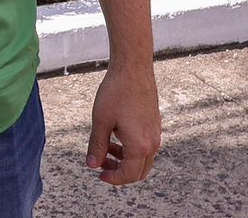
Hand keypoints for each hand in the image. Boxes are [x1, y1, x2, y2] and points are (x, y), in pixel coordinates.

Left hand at [85, 63, 160, 185]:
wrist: (133, 69)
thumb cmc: (116, 93)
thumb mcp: (101, 121)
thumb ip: (97, 146)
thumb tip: (92, 165)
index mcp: (140, 146)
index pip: (128, 175)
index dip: (113, 179)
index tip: (98, 174)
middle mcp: (152, 143)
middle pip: (139, 171)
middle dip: (119, 172)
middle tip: (101, 165)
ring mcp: (156, 133)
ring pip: (143, 159)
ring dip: (124, 160)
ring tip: (105, 149)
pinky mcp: (155, 124)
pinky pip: (146, 146)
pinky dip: (131, 149)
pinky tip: (115, 136)